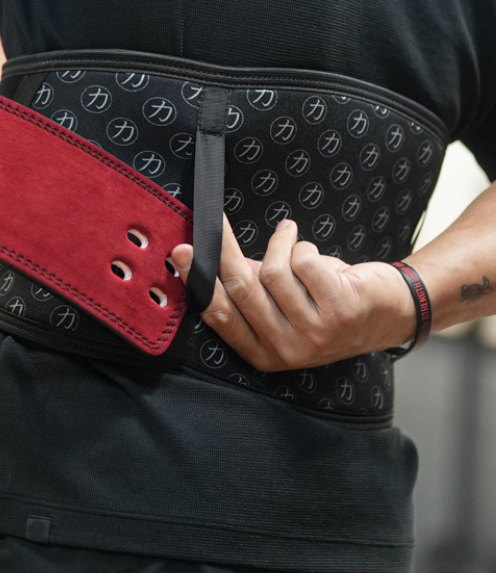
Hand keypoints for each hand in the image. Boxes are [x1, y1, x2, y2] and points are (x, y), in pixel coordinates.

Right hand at [170, 217, 416, 370]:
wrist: (390, 313)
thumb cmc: (328, 303)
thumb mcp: (281, 306)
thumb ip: (249, 287)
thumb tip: (207, 257)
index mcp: (263, 352)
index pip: (219, 314)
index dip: (198, 280)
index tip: (181, 251)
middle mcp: (287, 350)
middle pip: (241, 287)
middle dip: (224, 248)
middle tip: (214, 219)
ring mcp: (315, 333)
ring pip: (274, 270)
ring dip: (281, 244)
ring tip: (290, 238)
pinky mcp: (341, 310)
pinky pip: (303, 261)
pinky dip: (304, 246)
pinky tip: (313, 253)